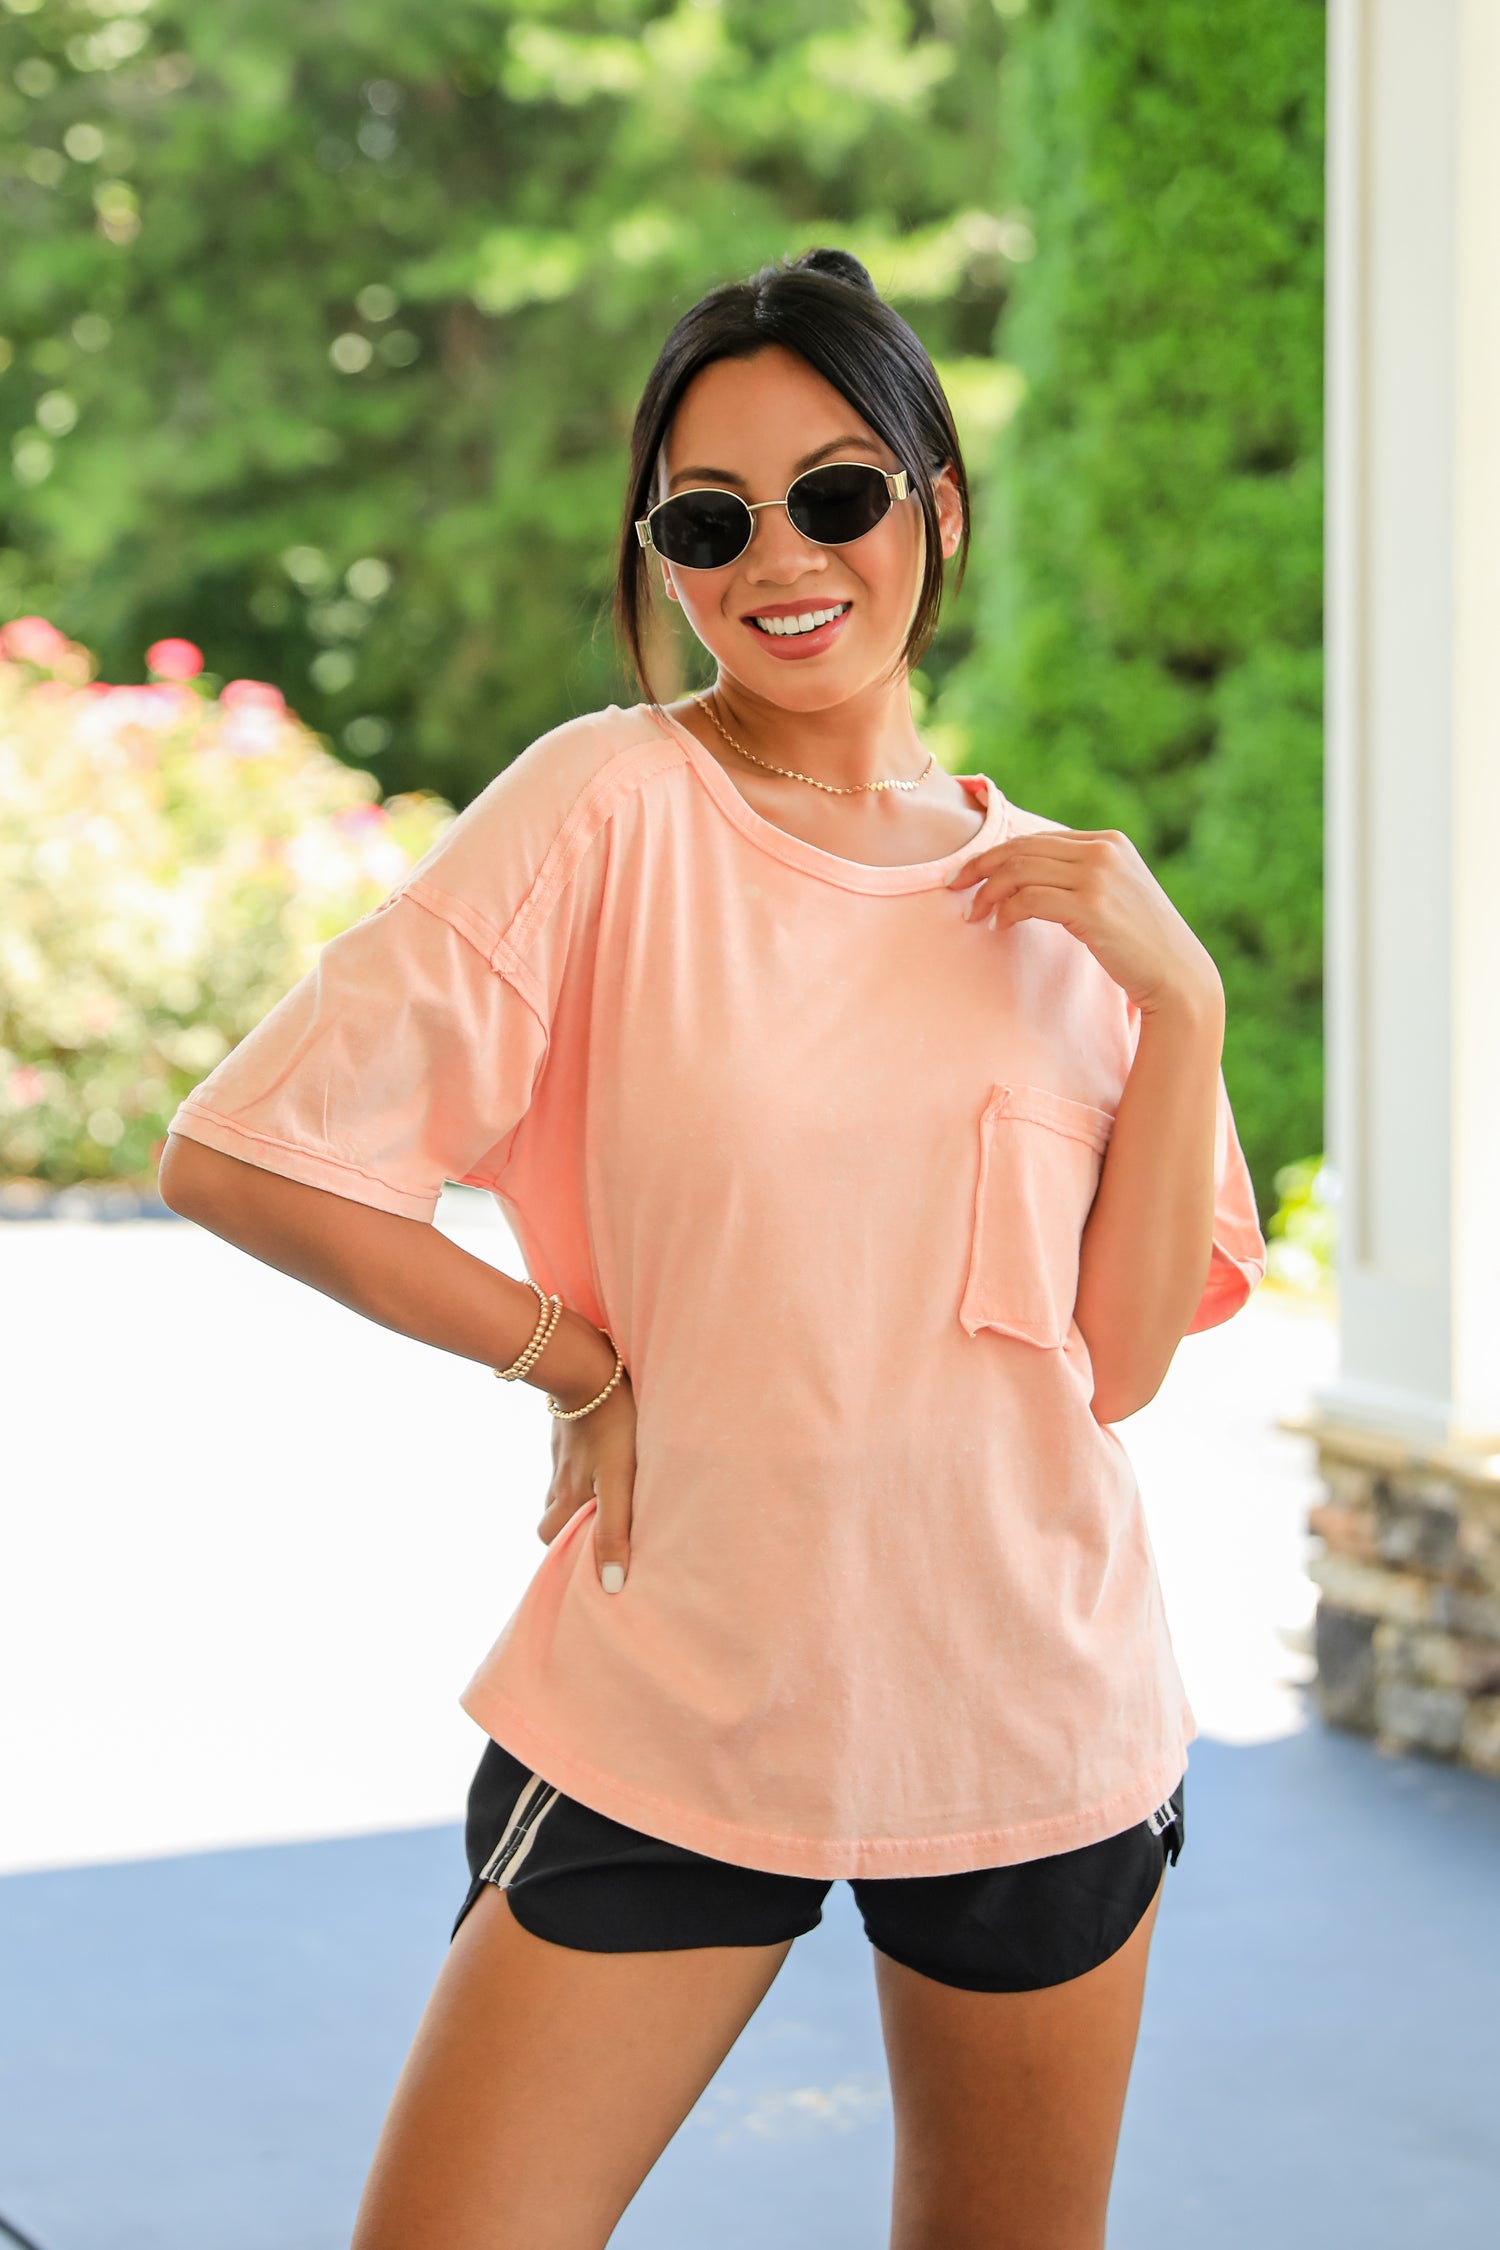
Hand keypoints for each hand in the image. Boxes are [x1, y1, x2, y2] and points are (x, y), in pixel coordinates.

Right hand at [536, 1344, 636, 1593]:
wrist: (591, 1369)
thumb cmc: (613, 1427)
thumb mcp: (619, 1483)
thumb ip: (615, 1530)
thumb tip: (612, 1586)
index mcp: (569, 1497)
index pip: (551, 1538)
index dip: (563, 1551)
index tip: (585, 1558)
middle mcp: (560, 1479)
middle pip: (551, 1514)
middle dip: (568, 1524)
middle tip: (597, 1527)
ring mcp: (562, 1452)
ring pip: (560, 1484)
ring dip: (576, 1494)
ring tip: (606, 1496)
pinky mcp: (568, 1428)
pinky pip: (570, 1456)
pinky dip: (581, 1465)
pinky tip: (603, 1456)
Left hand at [945, 826, 1222, 1017]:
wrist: (1177, 975)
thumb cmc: (1139, 944)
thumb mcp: (1113, 896)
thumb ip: (1080, 877)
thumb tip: (1027, 879)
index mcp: (1108, 841)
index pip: (1037, 839)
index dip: (996, 854)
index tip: (968, 876)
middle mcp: (1104, 850)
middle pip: (1023, 848)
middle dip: (981, 867)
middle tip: (954, 888)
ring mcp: (1099, 876)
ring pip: (1020, 870)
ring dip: (989, 892)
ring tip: (975, 915)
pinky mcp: (1092, 906)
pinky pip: (1030, 898)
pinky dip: (1007, 910)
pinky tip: (999, 925)